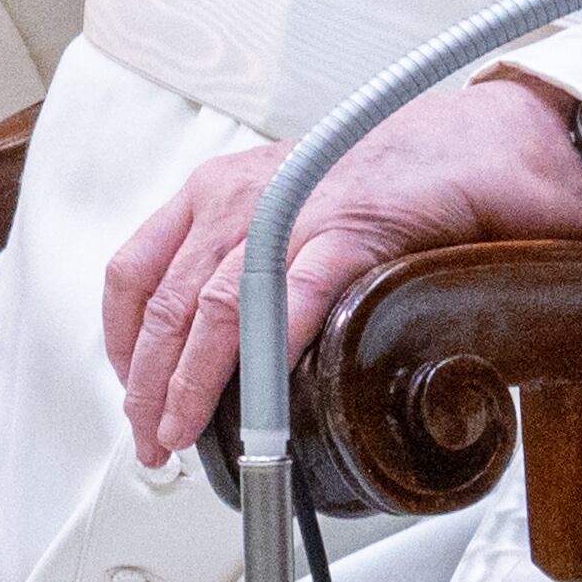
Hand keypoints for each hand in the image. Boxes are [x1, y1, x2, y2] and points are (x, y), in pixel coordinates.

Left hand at [102, 73, 581, 467]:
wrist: (461, 145)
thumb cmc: (378, 182)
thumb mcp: (283, 208)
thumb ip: (244, 263)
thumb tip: (209, 346)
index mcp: (216, 191)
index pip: (134, 270)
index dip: (121, 342)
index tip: (129, 389)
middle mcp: (240, 198)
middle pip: (165, 305)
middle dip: (147, 385)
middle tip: (152, 436)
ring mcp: (291, 215)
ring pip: (214, 312)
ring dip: (189, 385)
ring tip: (183, 434)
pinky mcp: (347, 232)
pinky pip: (292, 301)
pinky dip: (268, 357)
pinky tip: (260, 402)